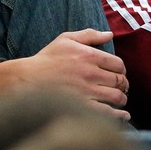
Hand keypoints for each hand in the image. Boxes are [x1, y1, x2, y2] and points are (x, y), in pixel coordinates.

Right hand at [0, 29, 130, 120]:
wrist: (27, 79)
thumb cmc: (46, 59)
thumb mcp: (65, 39)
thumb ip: (89, 35)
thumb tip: (110, 34)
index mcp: (88, 55)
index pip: (119, 64)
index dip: (122, 70)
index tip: (118, 74)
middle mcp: (90, 73)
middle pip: (120, 81)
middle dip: (123, 85)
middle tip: (121, 87)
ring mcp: (86, 91)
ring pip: (117, 97)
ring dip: (122, 99)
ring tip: (119, 99)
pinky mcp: (81, 107)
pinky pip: (108, 113)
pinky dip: (119, 115)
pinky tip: (123, 115)